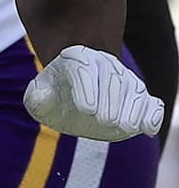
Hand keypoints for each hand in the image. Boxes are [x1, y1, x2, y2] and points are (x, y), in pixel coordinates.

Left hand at [24, 45, 164, 140]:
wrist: (76, 91)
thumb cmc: (56, 95)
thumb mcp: (40, 96)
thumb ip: (36, 99)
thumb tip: (43, 99)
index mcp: (76, 58)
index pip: (83, 68)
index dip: (87, 89)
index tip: (87, 111)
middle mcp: (103, 64)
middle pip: (111, 78)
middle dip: (110, 101)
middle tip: (106, 122)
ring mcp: (124, 79)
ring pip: (133, 89)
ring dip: (131, 109)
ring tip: (125, 127)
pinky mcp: (140, 97)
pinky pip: (152, 103)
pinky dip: (152, 114)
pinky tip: (147, 129)